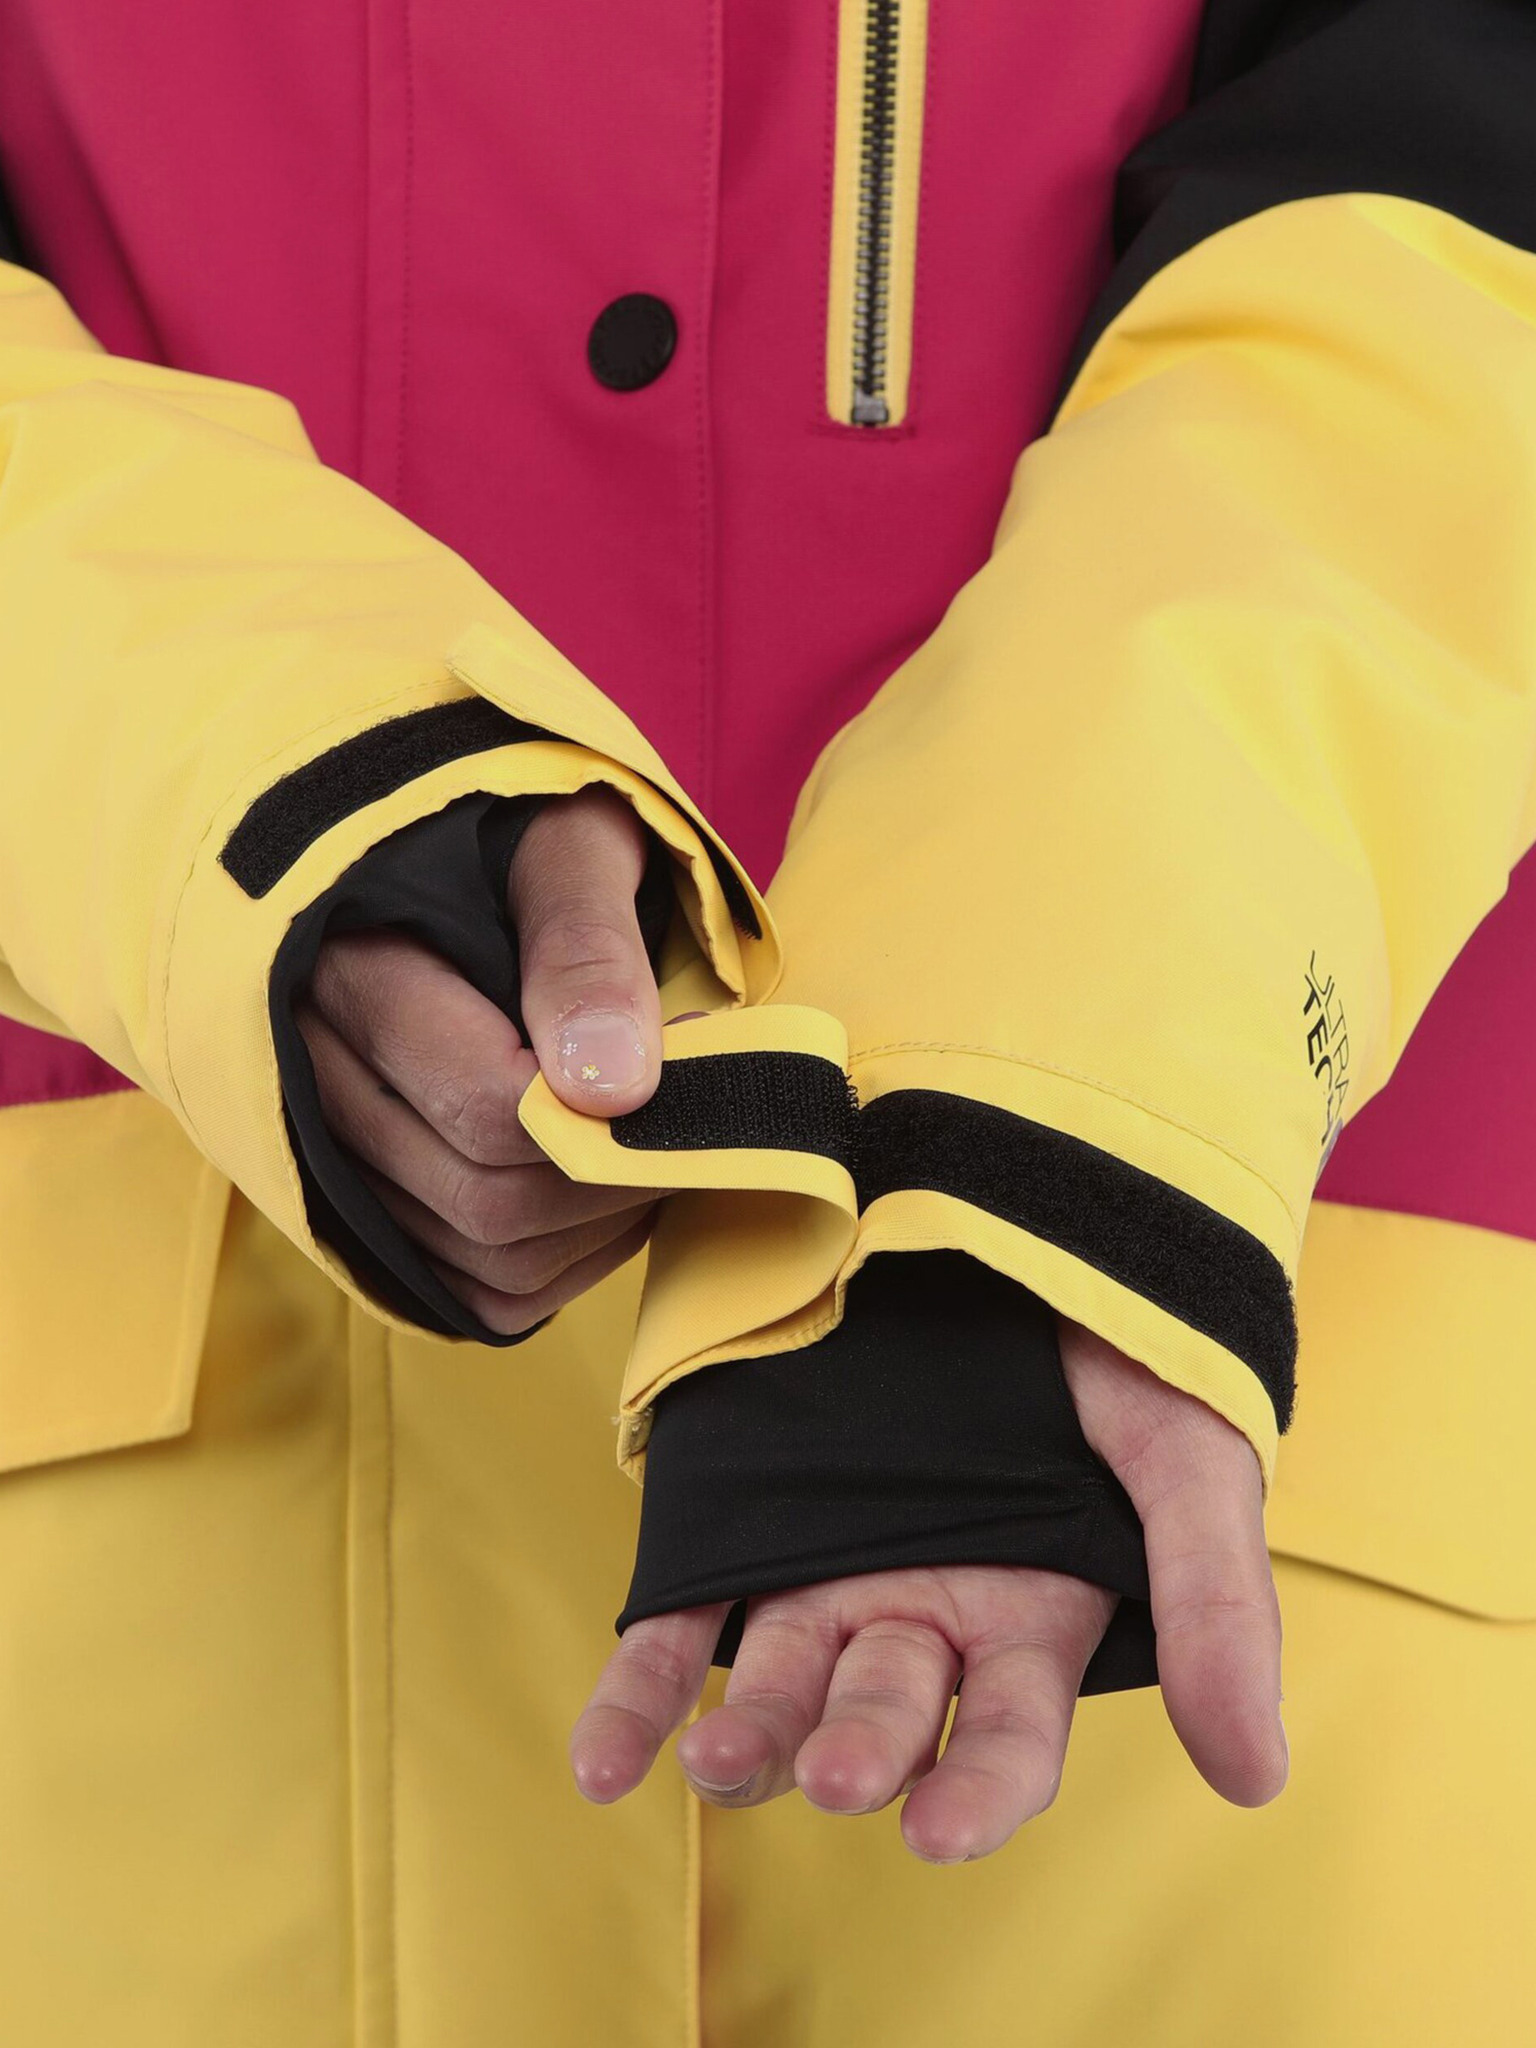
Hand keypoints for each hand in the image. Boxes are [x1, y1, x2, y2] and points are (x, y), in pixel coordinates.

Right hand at [296, 786, 670, 1330]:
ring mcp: (331, 1150)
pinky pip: (476, 1290)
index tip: (693, 1064)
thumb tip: (615, 1089)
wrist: (467, 850)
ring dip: (598, 1226)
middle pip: (486, 1196)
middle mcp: (313, 1072)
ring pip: (484, 1256)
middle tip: (696, 1118)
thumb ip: (588, 949)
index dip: (611, 1115)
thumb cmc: (527, 832)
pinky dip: (565, 1265)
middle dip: (617, 1175)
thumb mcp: (569, 844)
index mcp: (350, 966)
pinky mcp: (371, 1206)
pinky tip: (607, 1195)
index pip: (487, 1105)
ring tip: (656, 1145)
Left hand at [570, 1319, 1287, 1860]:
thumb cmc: (1129, 1339)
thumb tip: (1256, 1780)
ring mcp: (833, 1559)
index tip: (938, 1831)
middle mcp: (927, 1607)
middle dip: (855, 1749)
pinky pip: (689, 1613)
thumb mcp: (1191, 1460)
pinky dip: (644, 1686)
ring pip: (783, 1677)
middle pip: (885, 1712)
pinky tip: (604, 1755)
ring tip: (710, 1761)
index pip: (1011, 1739)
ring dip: (746, 1734)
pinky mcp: (752, 1507)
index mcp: (1035, 1617)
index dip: (979, 1793)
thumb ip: (1217, 1609)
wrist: (1021, 1200)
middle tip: (824, 1770)